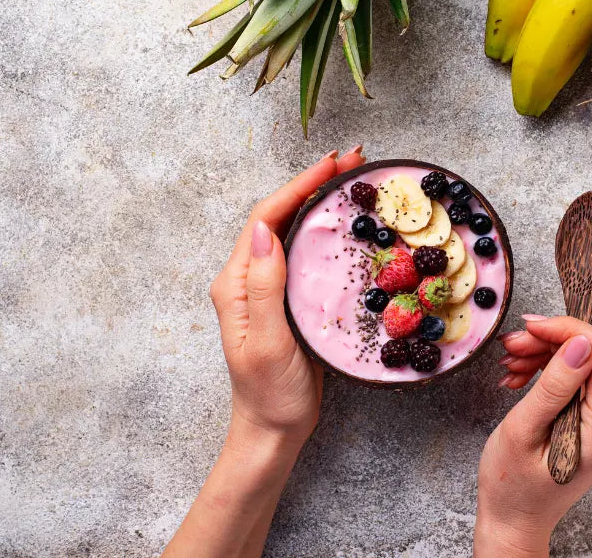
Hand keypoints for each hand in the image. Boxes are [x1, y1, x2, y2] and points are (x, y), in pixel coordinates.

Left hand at [209, 147, 364, 451]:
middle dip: (314, 183)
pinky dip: (327, 232)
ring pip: (294, 231)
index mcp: (236, 282)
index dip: (299, 185)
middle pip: (280, 216)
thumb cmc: (268, 392)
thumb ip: (262, 286)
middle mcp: (249, 278)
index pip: (266, 218)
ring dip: (321, 202)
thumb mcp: (266, 341)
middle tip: (354, 161)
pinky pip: (307, 255)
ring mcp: (269, 287)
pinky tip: (349, 225)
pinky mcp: (290, 299)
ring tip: (355, 181)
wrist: (273, 429)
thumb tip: (262, 229)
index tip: (332, 164)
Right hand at [473, 316, 591, 557]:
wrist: (514, 519)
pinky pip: (580, 381)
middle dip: (551, 342)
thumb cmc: (513, 487)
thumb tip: (579, 344)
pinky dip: (550, 372)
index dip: (570, 331)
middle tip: (512, 346)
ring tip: (511, 365)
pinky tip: (522, 377)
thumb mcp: (524, 431)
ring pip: (585, 364)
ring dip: (546, 355)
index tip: (533, 327)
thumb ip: (555, 386)